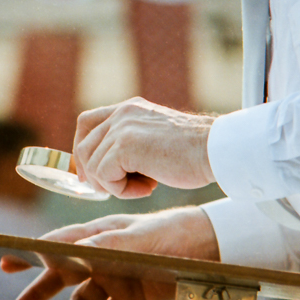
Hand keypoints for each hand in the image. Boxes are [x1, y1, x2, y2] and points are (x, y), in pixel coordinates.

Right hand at [2, 207, 219, 299]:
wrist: (212, 248)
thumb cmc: (174, 234)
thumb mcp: (140, 240)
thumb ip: (107, 245)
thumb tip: (75, 249)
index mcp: (99, 235)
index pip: (58, 245)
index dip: (30, 254)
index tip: (5, 261)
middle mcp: (103, 255)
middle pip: (63, 277)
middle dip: (39, 293)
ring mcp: (117, 276)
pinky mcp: (132, 296)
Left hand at [73, 97, 214, 198]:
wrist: (216, 149)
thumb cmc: (195, 152)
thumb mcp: (156, 139)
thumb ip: (131, 144)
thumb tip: (106, 170)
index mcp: (129, 108)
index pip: (86, 122)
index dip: (83, 149)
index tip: (92, 173)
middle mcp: (122, 113)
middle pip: (83, 146)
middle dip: (95, 174)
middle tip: (118, 188)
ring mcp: (122, 128)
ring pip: (93, 165)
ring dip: (115, 185)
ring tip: (145, 186)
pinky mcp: (125, 145)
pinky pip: (105, 176)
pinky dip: (122, 190)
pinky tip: (148, 188)